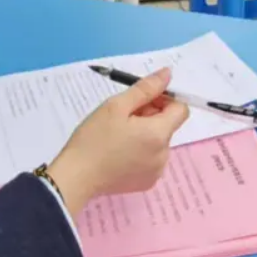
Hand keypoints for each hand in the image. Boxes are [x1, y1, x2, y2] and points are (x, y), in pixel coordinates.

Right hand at [48, 68, 189, 214]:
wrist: (76, 177)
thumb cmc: (94, 138)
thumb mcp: (117, 106)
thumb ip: (146, 88)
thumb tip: (168, 74)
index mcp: (159, 134)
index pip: (180, 109)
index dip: (164, 100)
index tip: (141, 101)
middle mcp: (164, 155)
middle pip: (168, 125)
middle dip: (150, 116)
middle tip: (122, 117)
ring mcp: (156, 171)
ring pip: (158, 142)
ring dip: (145, 133)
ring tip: (117, 136)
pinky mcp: (147, 183)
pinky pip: (151, 159)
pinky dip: (140, 151)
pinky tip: (119, 153)